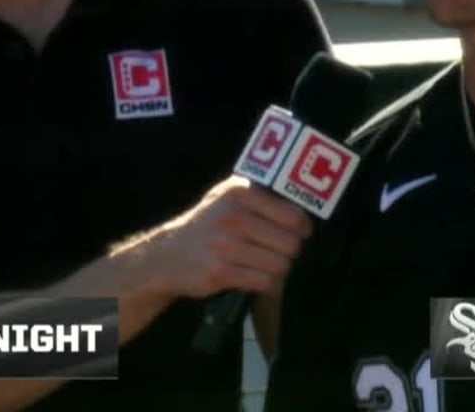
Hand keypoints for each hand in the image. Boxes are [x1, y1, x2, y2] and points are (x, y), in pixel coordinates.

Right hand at [148, 176, 312, 299]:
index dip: (303, 228)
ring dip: (278, 269)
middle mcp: (233, 216)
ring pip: (280, 265)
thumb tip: (307, 211)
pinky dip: (265, 283)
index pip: (293, 215)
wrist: (167, 255)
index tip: (300, 233)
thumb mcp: (228, 197)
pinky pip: (264, 281)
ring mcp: (225, 245)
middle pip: (291, 243)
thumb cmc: (209, 224)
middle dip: (290, 251)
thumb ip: (262, 196)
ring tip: (266, 264)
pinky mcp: (220, 271)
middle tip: (280, 252)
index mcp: (240, 192)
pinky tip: (255, 277)